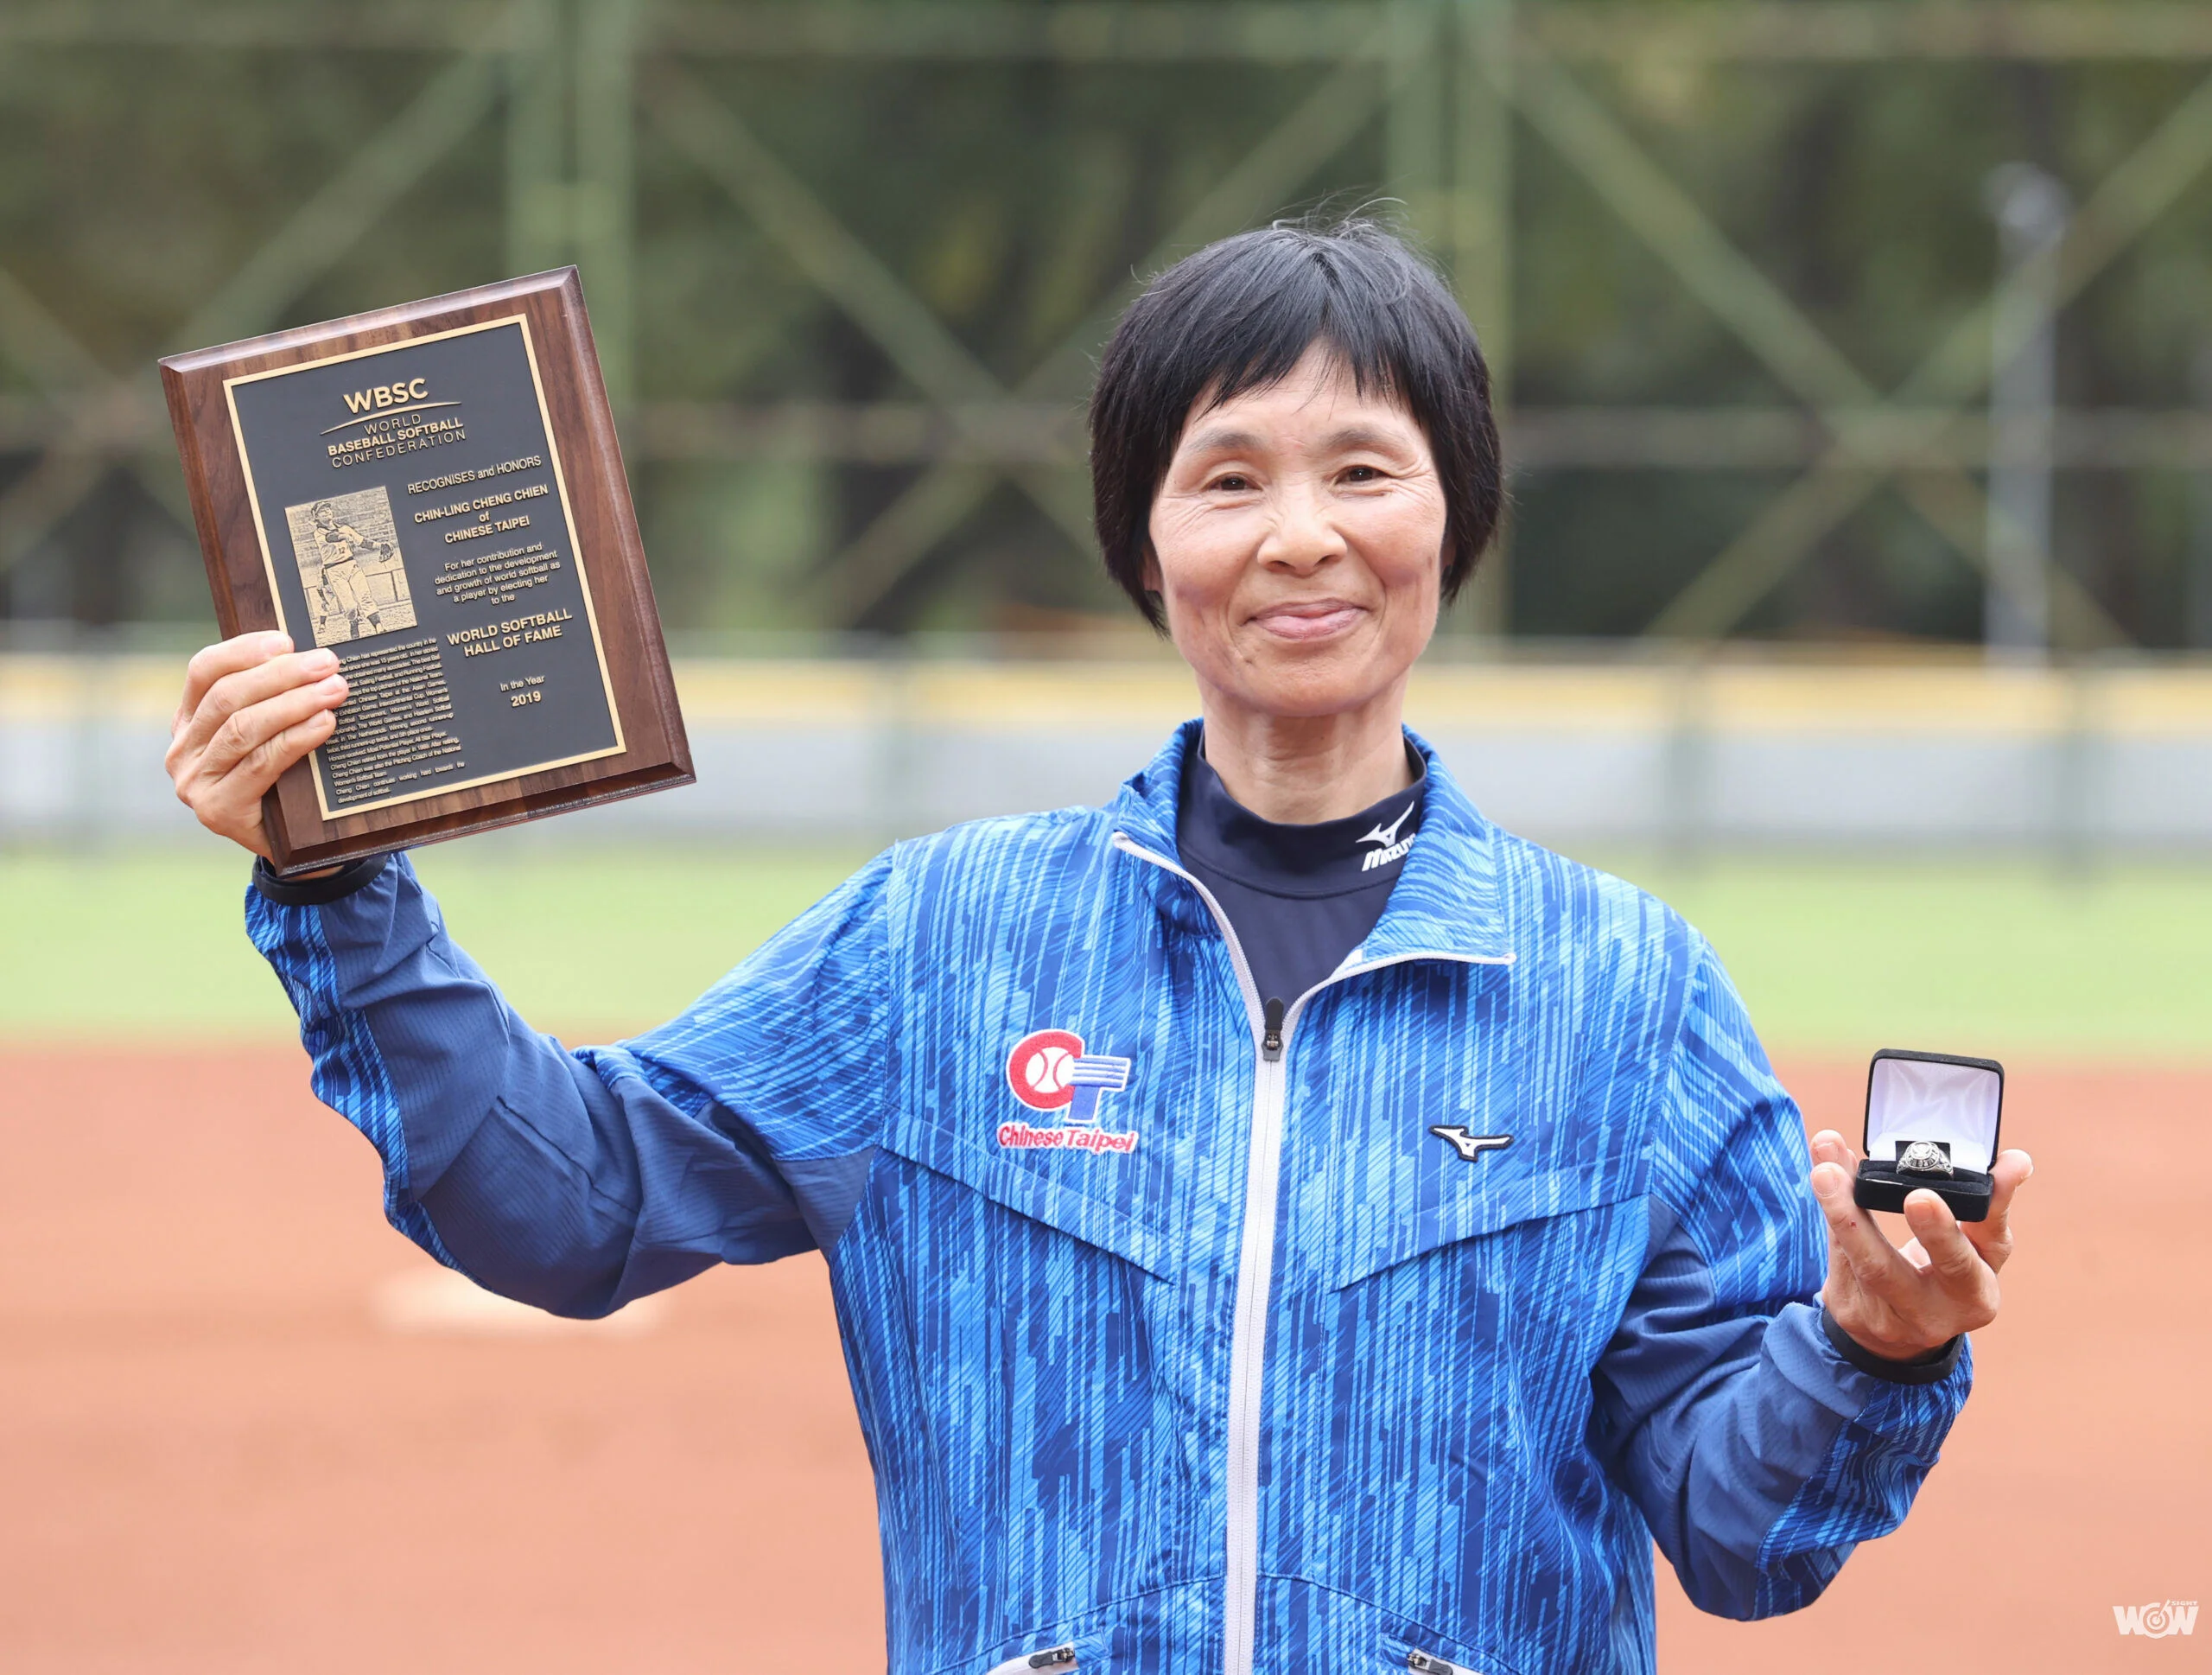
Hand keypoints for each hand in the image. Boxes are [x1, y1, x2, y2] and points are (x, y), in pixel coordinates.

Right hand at [166, 632, 348, 859]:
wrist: (294, 848)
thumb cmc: (284, 781)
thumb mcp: (268, 736)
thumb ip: (270, 701)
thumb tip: (311, 658)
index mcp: (187, 721)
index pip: (204, 671)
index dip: (243, 650)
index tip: (286, 640)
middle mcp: (182, 750)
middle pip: (227, 697)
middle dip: (282, 675)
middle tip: (327, 664)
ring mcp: (195, 782)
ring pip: (243, 728)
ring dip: (294, 703)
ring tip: (335, 690)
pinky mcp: (217, 810)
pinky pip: (260, 764)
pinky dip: (295, 739)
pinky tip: (324, 724)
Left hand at [1809, 1128, 2032, 1362]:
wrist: (1916, 1328)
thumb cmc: (1956, 1274)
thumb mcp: (1983, 1249)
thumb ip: (1992, 1206)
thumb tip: (2017, 1160)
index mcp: (1973, 1298)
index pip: (1959, 1264)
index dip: (1941, 1232)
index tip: (1921, 1195)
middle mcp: (1925, 1313)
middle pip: (1884, 1270)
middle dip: (1857, 1223)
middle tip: (1832, 1174)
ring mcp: (1880, 1315)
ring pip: (1849, 1256)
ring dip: (1831, 1206)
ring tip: (1823, 1165)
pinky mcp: (1847, 1308)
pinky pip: (1835, 1252)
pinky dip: (1831, 1208)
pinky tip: (1826, 1170)